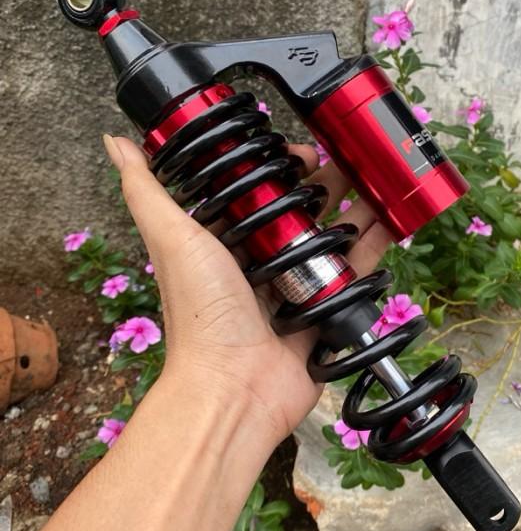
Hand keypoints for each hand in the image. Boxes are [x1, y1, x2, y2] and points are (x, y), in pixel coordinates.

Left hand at [103, 134, 392, 444]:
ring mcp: (295, 287)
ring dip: (354, 209)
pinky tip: (391, 220)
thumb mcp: (172, 240)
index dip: (278, 169)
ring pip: (330, 238)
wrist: (235, 387)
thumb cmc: (201, 315)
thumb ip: (147, 191)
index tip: (299, 153)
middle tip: (346, 163)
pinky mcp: (324, 309)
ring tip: (377, 181)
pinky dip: (374, 246)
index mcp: (226, 243)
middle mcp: (261, 263)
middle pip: (298, 214)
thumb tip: (118, 143)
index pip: (257, 194)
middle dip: (323, 186)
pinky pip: (354, 272)